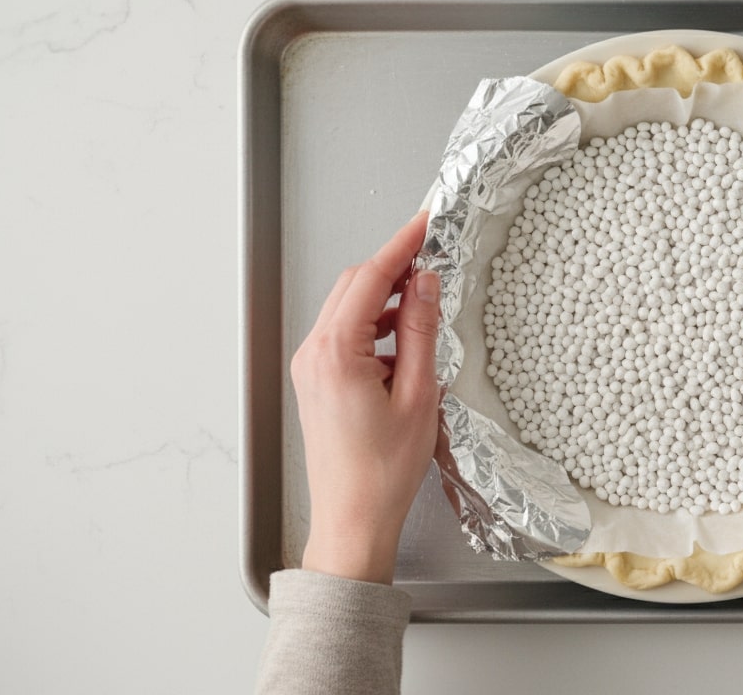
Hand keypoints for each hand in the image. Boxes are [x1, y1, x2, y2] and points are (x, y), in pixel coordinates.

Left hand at [291, 211, 443, 583]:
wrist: (352, 519)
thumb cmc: (382, 472)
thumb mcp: (418, 394)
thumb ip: (421, 331)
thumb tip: (424, 285)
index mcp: (336, 353)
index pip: (370, 277)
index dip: (401, 245)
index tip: (425, 223)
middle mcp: (314, 354)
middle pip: (353, 286)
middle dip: (393, 266)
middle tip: (431, 256)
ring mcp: (311, 368)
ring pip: (349, 309)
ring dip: (385, 298)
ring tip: (426, 302)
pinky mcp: (318, 381)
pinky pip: (345, 335)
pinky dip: (375, 326)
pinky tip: (406, 340)